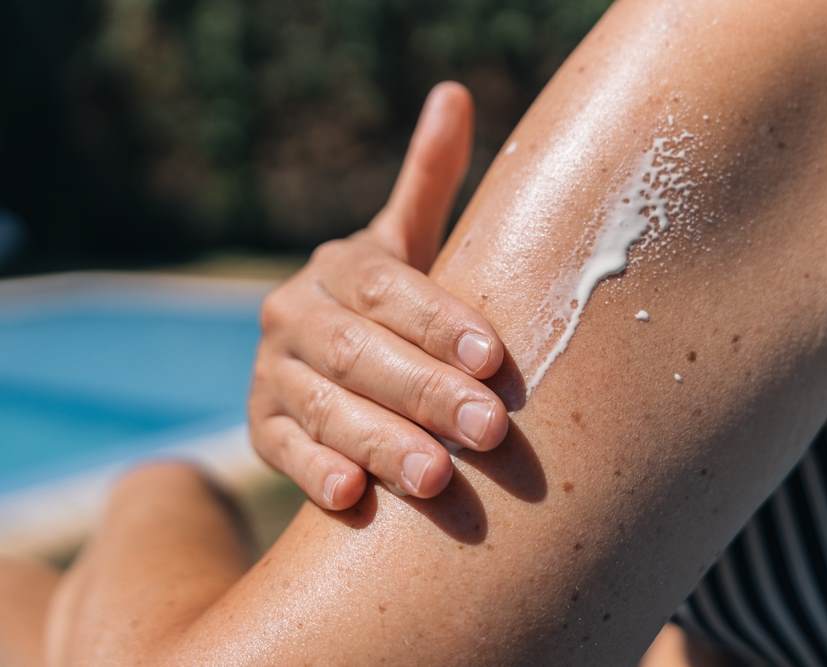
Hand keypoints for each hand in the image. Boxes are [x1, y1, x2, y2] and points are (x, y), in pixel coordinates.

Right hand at [249, 83, 507, 509]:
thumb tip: (454, 94)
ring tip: (436, 478)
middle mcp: (295, 314)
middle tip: (488, 430)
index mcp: (339, 267)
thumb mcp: (408, 244)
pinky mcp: (260, 428)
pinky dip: (313, 473)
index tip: (493, 358)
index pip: (389, 290)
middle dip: (426, 392)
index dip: (439, 322)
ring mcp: (271, 373)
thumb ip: (429, 179)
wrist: (325, 358)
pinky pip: (281, 452)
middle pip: (361, 353)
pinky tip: (352, 497)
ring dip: (379, 442)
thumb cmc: (394, 303)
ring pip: (324, 407)